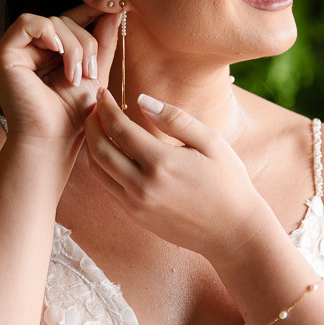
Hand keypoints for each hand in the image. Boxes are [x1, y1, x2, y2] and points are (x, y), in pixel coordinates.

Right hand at [0, 6, 118, 143]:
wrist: (53, 141)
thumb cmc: (72, 116)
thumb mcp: (95, 72)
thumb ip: (103, 42)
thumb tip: (115, 11)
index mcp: (50, 53)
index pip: (70, 20)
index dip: (90, 13)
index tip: (115, 9)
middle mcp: (31, 49)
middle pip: (63, 20)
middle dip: (85, 42)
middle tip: (89, 72)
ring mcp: (16, 50)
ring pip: (51, 21)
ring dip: (72, 46)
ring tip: (75, 75)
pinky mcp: (3, 54)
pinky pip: (28, 23)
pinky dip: (49, 34)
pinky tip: (59, 56)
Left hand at [83, 90, 270, 265]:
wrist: (232, 232)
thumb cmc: (228, 182)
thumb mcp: (211, 142)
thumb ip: (175, 119)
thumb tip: (142, 100)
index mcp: (162, 163)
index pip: (119, 129)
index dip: (106, 107)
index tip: (103, 92)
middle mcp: (142, 186)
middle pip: (99, 149)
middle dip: (91, 123)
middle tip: (93, 105)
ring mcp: (136, 204)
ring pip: (97, 170)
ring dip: (91, 144)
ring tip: (97, 125)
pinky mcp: (135, 215)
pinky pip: (108, 186)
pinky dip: (102, 164)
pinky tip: (111, 150)